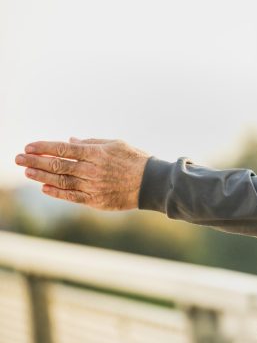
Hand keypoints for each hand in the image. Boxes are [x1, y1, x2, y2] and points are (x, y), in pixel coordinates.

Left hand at [14, 138, 149, 210]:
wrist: (152, 183)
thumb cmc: (136, 160)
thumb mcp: (116, 144)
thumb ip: (92, 143)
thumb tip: (70, 142)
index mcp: (96, 154)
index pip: (63, 150)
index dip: (44, 147)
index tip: (28, 146)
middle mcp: (92, 170)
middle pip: (57, 165)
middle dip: (35, 161)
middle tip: (18, 159)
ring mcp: (93, 186)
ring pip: (61, 181)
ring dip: (41, 177)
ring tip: (27, 172)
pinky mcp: (96, 201)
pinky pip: (72, 197)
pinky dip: (57, 192)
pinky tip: (45, 188)